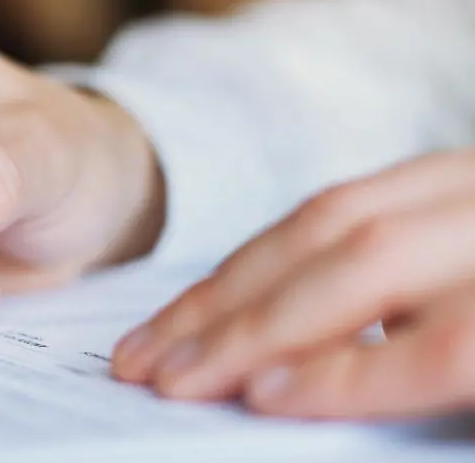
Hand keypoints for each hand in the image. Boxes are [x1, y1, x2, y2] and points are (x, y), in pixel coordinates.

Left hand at [111, 150, 474, 419]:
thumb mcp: (452, 282)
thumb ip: (384, 298)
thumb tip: (269, 356)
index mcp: (458, 187)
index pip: (326, 220)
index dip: (233, 276)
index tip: (161, 329)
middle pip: (326, 234)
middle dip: (220, 302)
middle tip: (137, 361)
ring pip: (362, 267)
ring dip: (254, 329)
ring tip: (174, 381)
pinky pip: (435, 349)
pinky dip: (342, 373)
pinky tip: (267, 394)